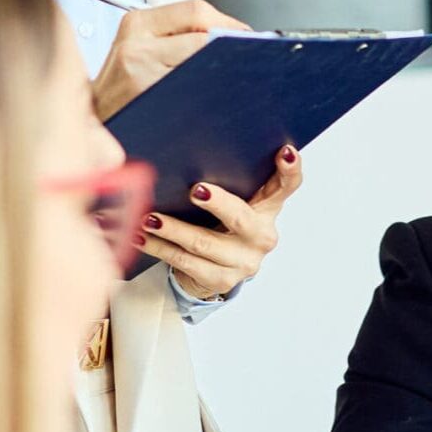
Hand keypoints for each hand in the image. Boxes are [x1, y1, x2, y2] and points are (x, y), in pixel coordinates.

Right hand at [92, 0, 245, 119]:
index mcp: (137, 22)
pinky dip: (207, 93)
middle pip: (203, 37)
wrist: (93, 116)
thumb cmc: (124, 82)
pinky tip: (208, 97)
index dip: (227, 23)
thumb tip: (232, 33)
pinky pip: (192, 92)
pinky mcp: (146, 99)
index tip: (241, 36)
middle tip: (241, 59)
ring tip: (225, 78)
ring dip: (220, 72)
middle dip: (228, 48)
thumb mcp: (139, 45)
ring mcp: (139, 74)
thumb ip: (178, 33)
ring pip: (201, 65)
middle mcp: (135, 44)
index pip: (195, 11)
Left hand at [142, 145, 303, 299]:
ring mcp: (245, 262)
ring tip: (148, 218)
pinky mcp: (222, 280)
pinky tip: (140, 238)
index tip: (286, 151)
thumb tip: (189, 151)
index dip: (291, 169)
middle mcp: (262, 236)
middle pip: (241, 217)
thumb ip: (228, 181)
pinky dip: (159, 248)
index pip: (287, 186)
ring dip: (173, 229)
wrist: (214, 270)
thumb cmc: (220, 224)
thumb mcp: (232, 203)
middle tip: (195, 190)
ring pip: (204, 243)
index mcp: (268, 209)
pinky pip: (184, 262)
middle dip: (218, 203)